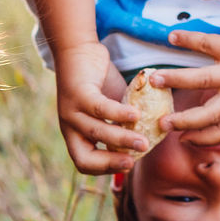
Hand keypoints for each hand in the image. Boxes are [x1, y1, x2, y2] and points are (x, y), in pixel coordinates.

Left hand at [54, 42, 145, 174]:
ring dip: (122, 140)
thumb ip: (124, 126)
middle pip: (84, 157)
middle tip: (135, 161)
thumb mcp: (111, 109)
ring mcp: (71, 111)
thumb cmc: (99, 83)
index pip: (84, 163)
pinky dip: (119, 114)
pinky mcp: (78, 93)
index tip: (129, 165)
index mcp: (76, 134)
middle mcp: (69, 127)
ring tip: (144, 142)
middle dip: (111, 164)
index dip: (105, 170)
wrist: (80, 50)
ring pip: (96, 133)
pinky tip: (136, 115)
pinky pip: (100, 109)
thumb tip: (150, 141)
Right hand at [150, 2, 219, 144]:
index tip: (182, 139)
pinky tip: (171, 37)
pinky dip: (185, 40)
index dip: (203, 139)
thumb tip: (205, 99)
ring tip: (154, 78)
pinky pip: (203, 44)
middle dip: (184, 121)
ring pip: (202, 80)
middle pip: (211, 114)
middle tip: (162, 122)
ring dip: (175, 79)